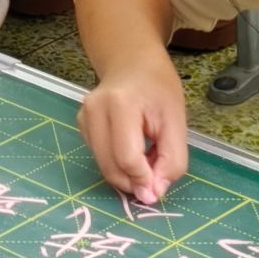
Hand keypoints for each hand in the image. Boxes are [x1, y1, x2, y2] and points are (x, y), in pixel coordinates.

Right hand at [78, 57, 189, 207]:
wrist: (133, 63)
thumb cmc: (159, 89)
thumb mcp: (177, 122)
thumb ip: (171, 161)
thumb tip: (153, 194)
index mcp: (121, 103)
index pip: (127, 158)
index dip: (144, 180)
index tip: (159, 188)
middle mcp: (94, 109)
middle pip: (111, 166)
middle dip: (134, 182)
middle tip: (155, 178)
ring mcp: (83, 116)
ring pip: (103, 166)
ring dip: (126, 175)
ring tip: (146, 159)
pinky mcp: (81, 124)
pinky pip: (99, 157)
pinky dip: (117, 164)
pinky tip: (131, 150)